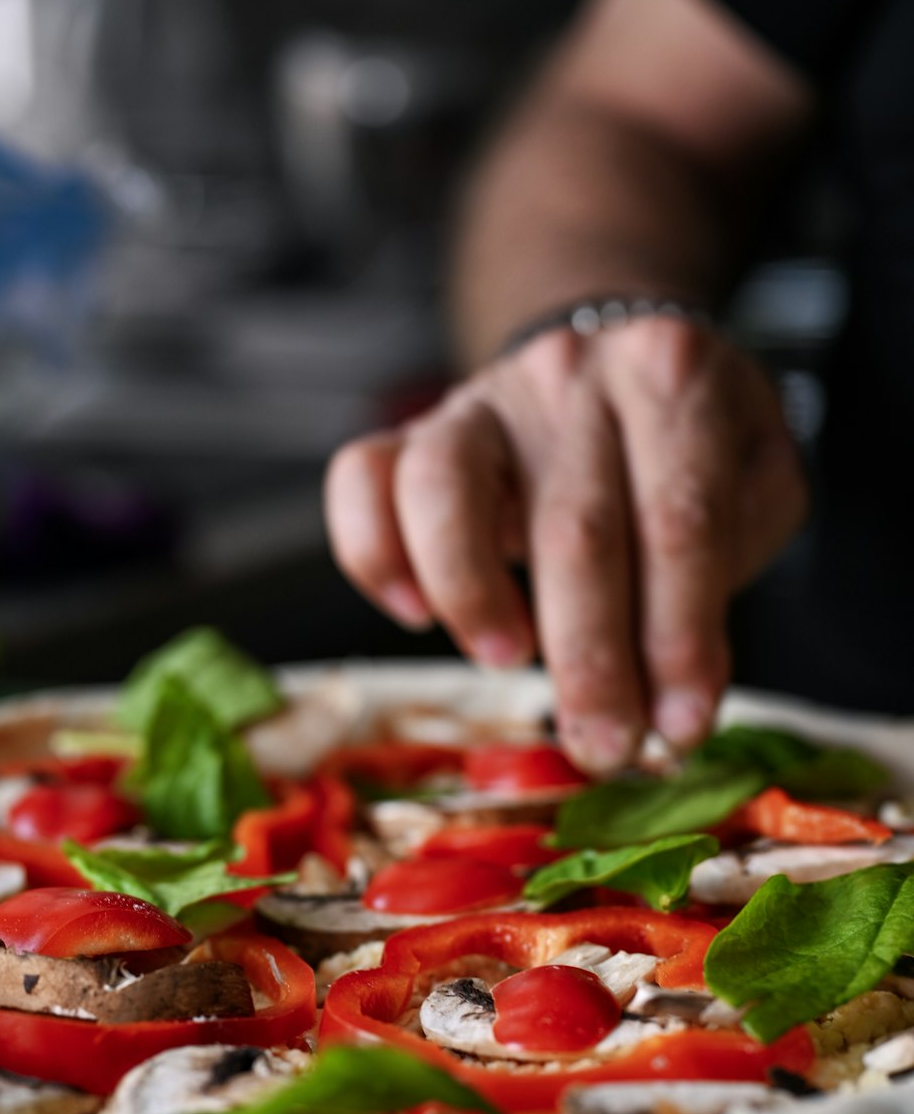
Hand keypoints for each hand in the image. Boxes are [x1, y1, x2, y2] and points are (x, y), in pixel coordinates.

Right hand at [324, 317, 807, 770]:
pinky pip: (361, 479)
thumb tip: (674, 691)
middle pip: (573, 528)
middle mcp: (570, 374)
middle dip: (591, 661)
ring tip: (508, 661)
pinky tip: (416, 611)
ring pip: (443, 487)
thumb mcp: (753, 484)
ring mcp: (482, 399)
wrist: (621, 368)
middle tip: (603, 745)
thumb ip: (729, 565)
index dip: (680, 638)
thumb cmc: (690, 448)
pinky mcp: (415, 430)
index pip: (680, 523)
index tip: (681, 726)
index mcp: (672, 375)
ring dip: (473, 594)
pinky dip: (374, 554)